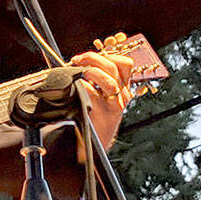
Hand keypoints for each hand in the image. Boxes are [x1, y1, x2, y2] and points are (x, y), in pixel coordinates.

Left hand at [70, 32, 135, 148]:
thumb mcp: (103, 97)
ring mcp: (113, 105)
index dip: (108, 55)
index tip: (90, 56)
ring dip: (90, 71)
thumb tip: (81, 61)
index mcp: (123, 88)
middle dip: (94, 58)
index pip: (125, 64)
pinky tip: (75, 86)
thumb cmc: (95, 118)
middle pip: (114, 68)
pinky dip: (82, 86)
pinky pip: (92, 94)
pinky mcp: (102, 114)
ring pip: (108, 81)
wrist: (95, 145)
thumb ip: (98, 79)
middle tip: (78, 59)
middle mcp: (122, 96)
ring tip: (79, 71)